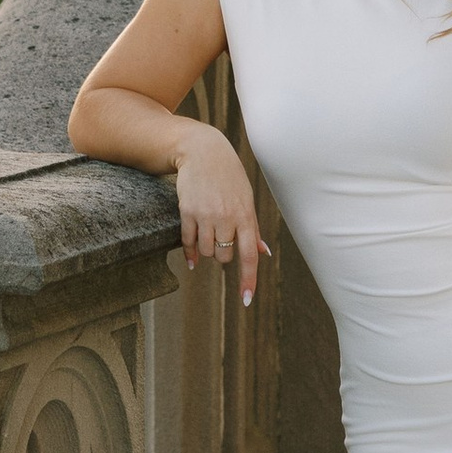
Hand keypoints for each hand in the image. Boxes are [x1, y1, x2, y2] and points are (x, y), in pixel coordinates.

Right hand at [173, 122, 270, 303]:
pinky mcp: (187, 212)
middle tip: (221, 239)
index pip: (248, 255)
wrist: (203, 152)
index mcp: (246, 215)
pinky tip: (192, 258)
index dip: (248, 279)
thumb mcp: (246, 199)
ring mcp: (206, 215)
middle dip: (222, 255)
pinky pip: (188, 242)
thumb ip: (252, 229)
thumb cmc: (229, 177)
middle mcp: (227, 217)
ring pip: (206, 251)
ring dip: (207, 250)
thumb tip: (264, 254)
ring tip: (209, 234)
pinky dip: (190, 252)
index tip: (245, 300)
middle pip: (224, 256)